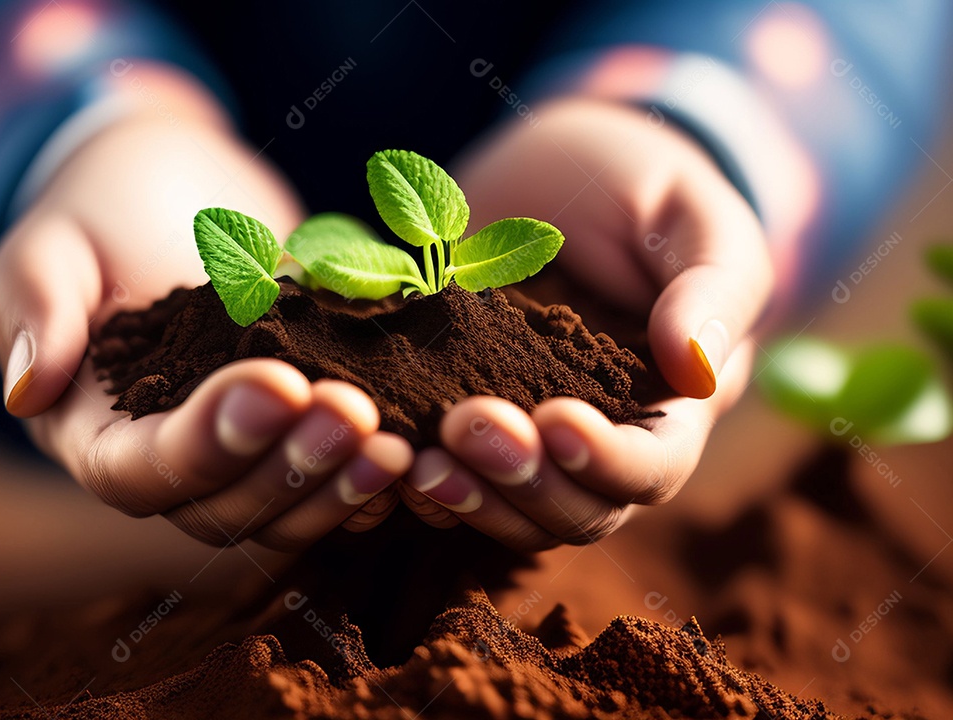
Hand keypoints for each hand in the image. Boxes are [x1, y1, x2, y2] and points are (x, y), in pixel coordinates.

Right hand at [0, 67, 410, 553]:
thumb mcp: (46, 247)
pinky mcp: (293, 435)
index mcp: (96, 436)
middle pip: (226, 509)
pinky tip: (419, 450)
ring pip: (287, 511)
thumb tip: (27, 390)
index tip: (279, 383)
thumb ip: (34, 310)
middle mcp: (169, 468)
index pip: (145, 469)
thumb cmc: (95, 214)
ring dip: (342, 487)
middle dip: (293, 469)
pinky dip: (370, 477)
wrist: (169, 194)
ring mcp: (239, 457)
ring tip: (398, 445)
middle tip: (354, 413)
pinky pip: (331, 480)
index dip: (212, 439)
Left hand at [401, 98, 771, 549]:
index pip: (652, 467)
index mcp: (669, 406)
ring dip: (465, 495)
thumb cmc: (646, 187)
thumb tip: (700, 372)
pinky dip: (416, 473)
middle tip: (467, 427)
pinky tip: (383, 451)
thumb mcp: (694, 218)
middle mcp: (598, 439)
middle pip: (574, 509)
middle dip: (521, 481)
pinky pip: (446, 469)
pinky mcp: (463, 410)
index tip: (555, 421)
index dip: (608, 462)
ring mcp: (525, 434)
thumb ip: (712, 289)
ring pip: (506, 507)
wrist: (555, 169)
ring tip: (417, 461)